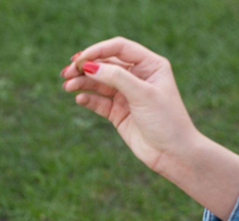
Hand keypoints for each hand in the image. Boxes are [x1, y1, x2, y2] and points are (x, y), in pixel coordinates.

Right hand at [61, 38, 238, 220]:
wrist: (173, 153)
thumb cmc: (166, 120)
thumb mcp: (142, 94)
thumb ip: (117, 78)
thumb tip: (89, 66)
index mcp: (150, 65)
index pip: (119, 48)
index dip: (98, 50)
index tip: (80, 60)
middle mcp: (138, 77)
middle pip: (106, 65)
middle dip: (85, 67)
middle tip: (65, 73)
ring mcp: (127, 95)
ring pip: (99, 83)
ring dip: (82, 83)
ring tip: (67, 86)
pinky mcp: (118, 113)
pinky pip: (99, 101)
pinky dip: (88, 99)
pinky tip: (79, 99)